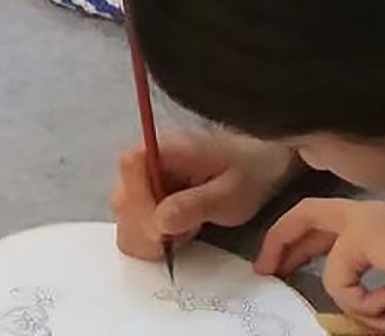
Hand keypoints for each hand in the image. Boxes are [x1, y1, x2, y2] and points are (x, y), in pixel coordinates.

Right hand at [111, 130, 299, 263]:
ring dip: (149, 234)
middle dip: (145, 227)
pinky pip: (135, 219)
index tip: (163, 231)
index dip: (139, 202)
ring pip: (125, 212)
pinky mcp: (149, 192)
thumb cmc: (250, 172)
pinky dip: (152, 235)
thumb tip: (159, 223)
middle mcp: (149, 158)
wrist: (261, 164)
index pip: (130, 165)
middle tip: (178, 238)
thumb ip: (194, 206)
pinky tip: (178, 233)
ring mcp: (146, 176)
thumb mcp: (231, 194)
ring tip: (183, 233)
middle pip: (122, 195)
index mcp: (167, 147)